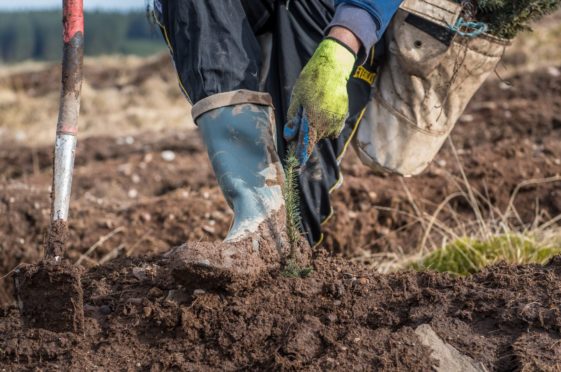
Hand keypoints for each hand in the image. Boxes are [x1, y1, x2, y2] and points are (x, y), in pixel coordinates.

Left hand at [284, 29, 357, 164]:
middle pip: (313, 139)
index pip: (305, 145)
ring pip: (323, 134)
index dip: (300, 156)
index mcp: (313, 121)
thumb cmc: (310, 81)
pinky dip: (326, 123)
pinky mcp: (343, 117)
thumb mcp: (296, 99)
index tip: (296, 165)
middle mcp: (327, 125)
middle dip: (306, 135)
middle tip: (302, 117)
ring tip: (313, 109)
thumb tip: (289, 137)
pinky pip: (332, 127)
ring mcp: (337, 121)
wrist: (333, 68)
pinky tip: (323, 109)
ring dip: (316, 128)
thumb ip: (294, 119)